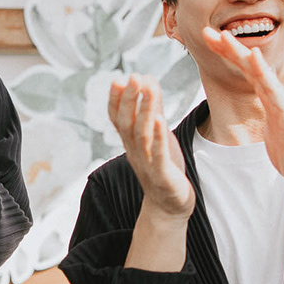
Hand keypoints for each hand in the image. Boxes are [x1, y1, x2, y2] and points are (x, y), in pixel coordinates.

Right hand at [108, 75, 193, 218]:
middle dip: (128, 99)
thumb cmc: (163, 167)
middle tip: (132, 77)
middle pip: (127, 122)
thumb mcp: (157, 134)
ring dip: (145, 111)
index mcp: (131, 142)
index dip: (115, 100)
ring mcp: (147, 163)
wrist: (168, 206)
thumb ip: (152, 109)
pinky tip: (160, 120)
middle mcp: (134, 151)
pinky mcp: (162, 175)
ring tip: (148, 89)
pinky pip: (158, 155)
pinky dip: (158, 138)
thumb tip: (146, 79)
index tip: (117, 79)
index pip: (117, 118)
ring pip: (142, 135)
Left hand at [200, 27, 283, 190]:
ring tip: (225, 37)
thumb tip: (258, 97)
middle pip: (249, 66)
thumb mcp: (272, 125)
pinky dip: (264, 73)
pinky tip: (254, 56)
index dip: (228, 53)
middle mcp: (276, 95)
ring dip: (241, 53)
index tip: (210, 39)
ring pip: (259, 73)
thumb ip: (266, 108)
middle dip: (228, 47)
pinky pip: (274, 91)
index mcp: (268, 97)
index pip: (245, 70)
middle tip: (206, 31)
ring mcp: (283, 103)